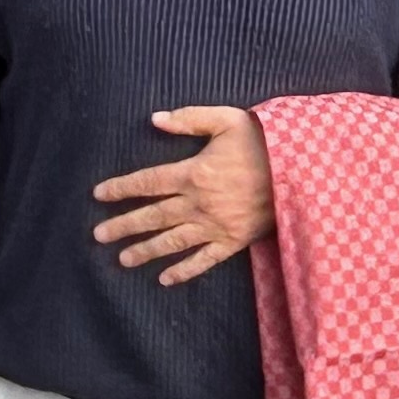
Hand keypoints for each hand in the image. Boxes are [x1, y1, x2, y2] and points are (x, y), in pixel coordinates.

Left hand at [92, 106, 273, 284]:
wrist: (300, 170)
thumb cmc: (263, 141)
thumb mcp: (226, 119)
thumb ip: (189, 119)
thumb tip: (154, 120)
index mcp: (193, 172)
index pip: (148, 181)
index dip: (121, 188)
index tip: (98, 195)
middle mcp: (198, 203)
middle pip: (153, 216)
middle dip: (123, 225)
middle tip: (98, 235)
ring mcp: (215, 225)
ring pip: (172, 241)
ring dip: (145, 251)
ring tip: (123, 259)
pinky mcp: (233, 241)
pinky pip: (204, 259)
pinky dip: (184, 271)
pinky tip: (165, 279)